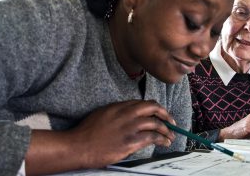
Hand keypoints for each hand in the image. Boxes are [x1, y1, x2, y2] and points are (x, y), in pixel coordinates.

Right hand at [26, 100, 175, 174]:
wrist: (78, 146)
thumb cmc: (86, 133)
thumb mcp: (102, 114)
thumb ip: (117, 113)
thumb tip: (130, 117)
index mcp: (118, 106)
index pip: (142, 103)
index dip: (155, 109)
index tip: (160, 114)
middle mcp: (125, 114)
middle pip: (153, 108)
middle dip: (165, 114)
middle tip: (171, 122)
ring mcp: (129, 127)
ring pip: (155, 123)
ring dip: (166, 130)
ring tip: (171, 136)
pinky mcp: (130, 141)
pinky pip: (152, 137)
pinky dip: (161, 139)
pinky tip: (164, 142)